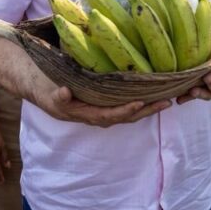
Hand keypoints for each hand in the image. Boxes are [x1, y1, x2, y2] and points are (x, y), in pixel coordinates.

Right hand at [39, 85, 171, 127]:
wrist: (44, 92)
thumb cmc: (49, 93)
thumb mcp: (50, 95)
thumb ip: (58, 96)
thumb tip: (65, 92)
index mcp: (85, 114)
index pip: (108, 115)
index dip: (124, 111)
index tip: (139, 103)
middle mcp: (97, 115)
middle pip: (125, 117)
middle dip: (145, 111)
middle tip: (165, 102)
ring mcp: (102, 111)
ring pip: (128, 113)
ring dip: (147, 108)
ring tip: (166, 100)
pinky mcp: (106, 104)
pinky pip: (125, 106)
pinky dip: (140, 102)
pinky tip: (153, 95)